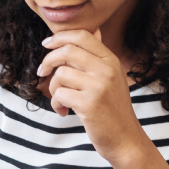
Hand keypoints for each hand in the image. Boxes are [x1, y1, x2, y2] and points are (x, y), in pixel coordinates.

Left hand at [37, 29, 146, 163]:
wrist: (125, 139)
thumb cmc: (114, 109)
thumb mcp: (113, 77)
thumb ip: (100, 56)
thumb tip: (94, 29)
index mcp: (111, 60)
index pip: (83, 36)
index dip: (60, 37)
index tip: (46, 44)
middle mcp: (107, 70)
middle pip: (67, 51)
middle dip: (49, 60)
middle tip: (42, 71)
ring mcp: (99, 86)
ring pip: (60, 74)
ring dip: (53, 89)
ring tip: (61, 100)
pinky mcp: (89, 104)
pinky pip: (59, 94)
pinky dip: (56, 103)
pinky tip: (64, 111)